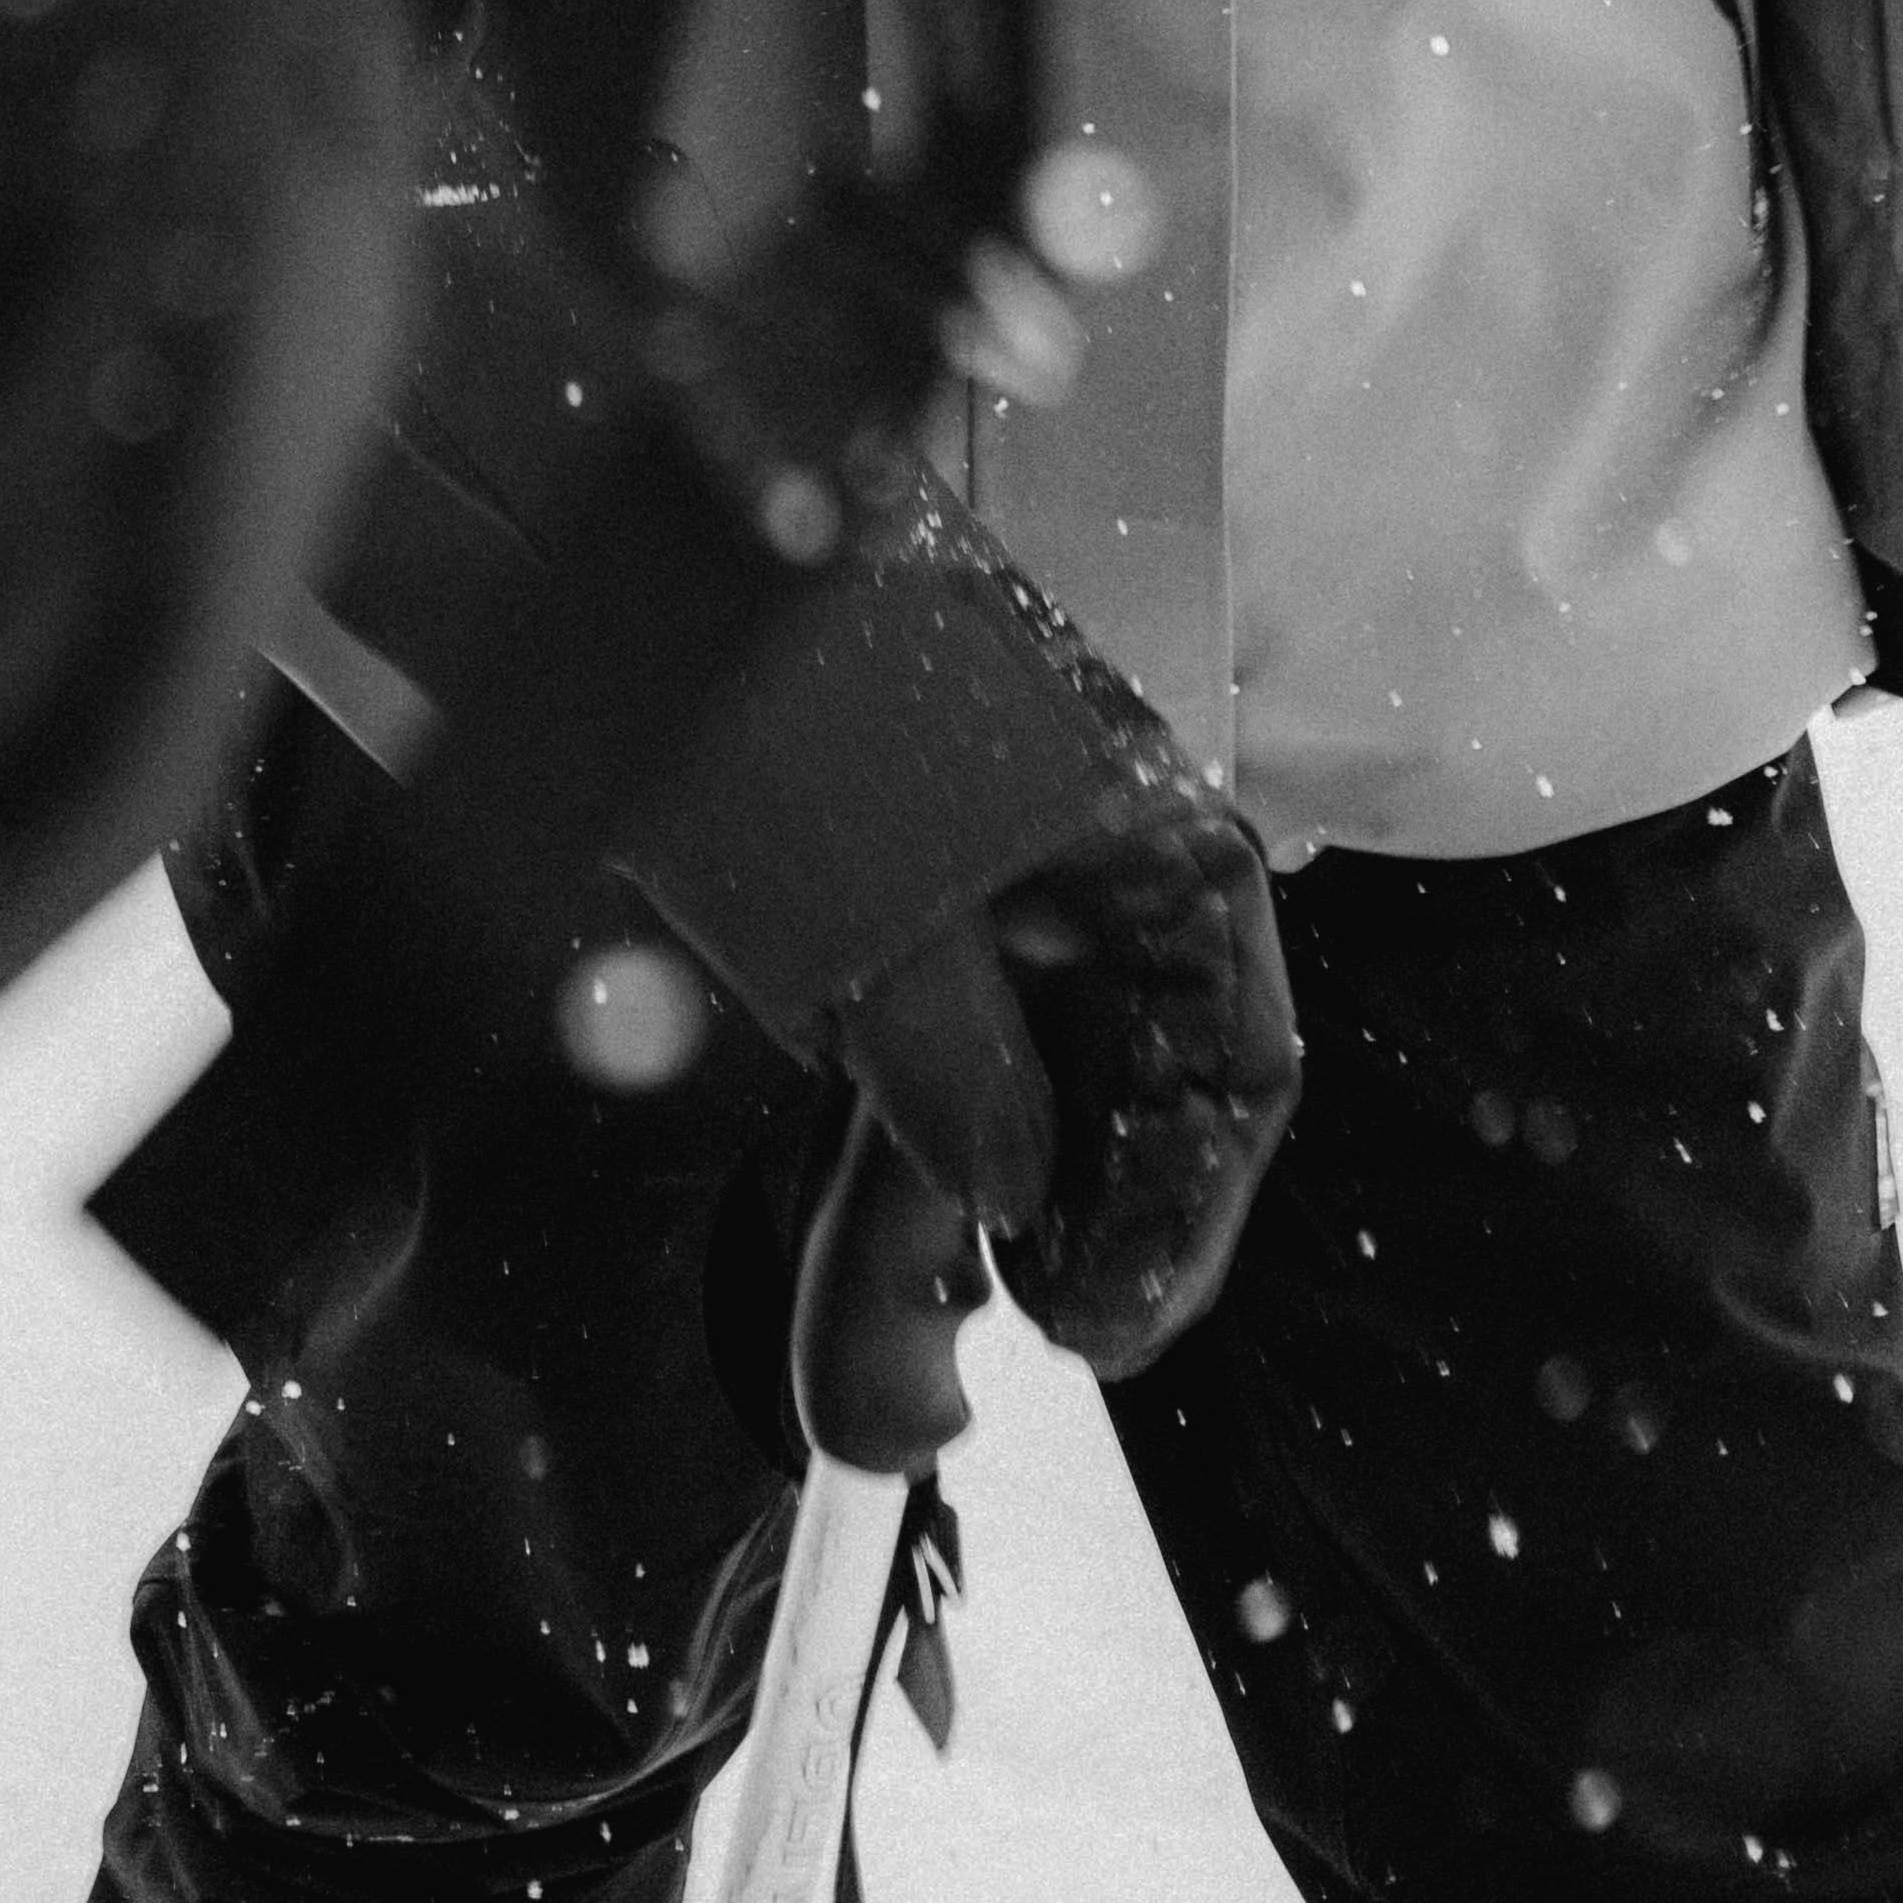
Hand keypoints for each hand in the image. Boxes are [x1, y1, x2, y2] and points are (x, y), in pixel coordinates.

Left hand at [615, 486, 1300, 1387]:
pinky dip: (910, 1167)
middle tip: (988, 1370)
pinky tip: (886, 1266)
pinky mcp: (910, 906)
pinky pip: (942, 1061)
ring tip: (904, 1373)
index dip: (1180, 1212)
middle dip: (1059, 1250)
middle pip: (1126, 1102)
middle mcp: (1100, 872)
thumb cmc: (799, 670)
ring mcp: (1006, 893)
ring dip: (965, 1238)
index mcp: (1148, 834)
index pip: (1230, 1061)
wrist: (672, 530)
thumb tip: (1002, 1193)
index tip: (1099, 1325)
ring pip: (1022, 1100)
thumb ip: (948, 1041)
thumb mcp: (882, 872)